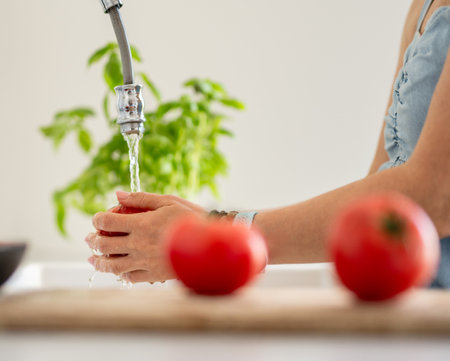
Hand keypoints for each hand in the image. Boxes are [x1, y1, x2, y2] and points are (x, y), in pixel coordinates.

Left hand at [85, 191, 205, 282]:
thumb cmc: (191, 219)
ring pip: (112, 265)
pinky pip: (130, 277)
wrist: (211, 245)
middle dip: (93, 240)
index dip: (97, 219)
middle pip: (104, 244)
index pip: (107, 222)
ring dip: (98, 262)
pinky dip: (120, 274)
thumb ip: (141, 198)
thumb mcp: (169, 201)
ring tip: (93, 259)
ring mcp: (144, 262)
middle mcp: (138, 245)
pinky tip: (118, 270)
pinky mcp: (153, 275)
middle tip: (90, 238)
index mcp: (141, 224)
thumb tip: (118, 194)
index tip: (98, 218)